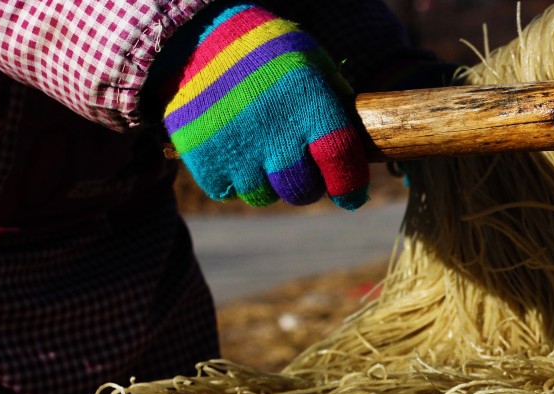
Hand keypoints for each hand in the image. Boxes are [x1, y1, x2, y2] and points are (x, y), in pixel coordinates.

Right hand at [161, 4, 368, 209]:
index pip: (343, 164)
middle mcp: (277, 134)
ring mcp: (239, 152)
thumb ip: (336, 103)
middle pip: (303, 191)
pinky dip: (233, 177)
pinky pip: (229, 191)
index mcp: (311, 106)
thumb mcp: (310, 63)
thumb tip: (361, 143)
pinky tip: (231, 146)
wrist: (192, 36)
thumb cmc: (265, 52)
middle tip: (296, 162)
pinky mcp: (205, 162)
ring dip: (267, 181)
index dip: (351, 188)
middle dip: (306, 184)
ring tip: (258, 147)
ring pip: (265, 196)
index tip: (351, 195)